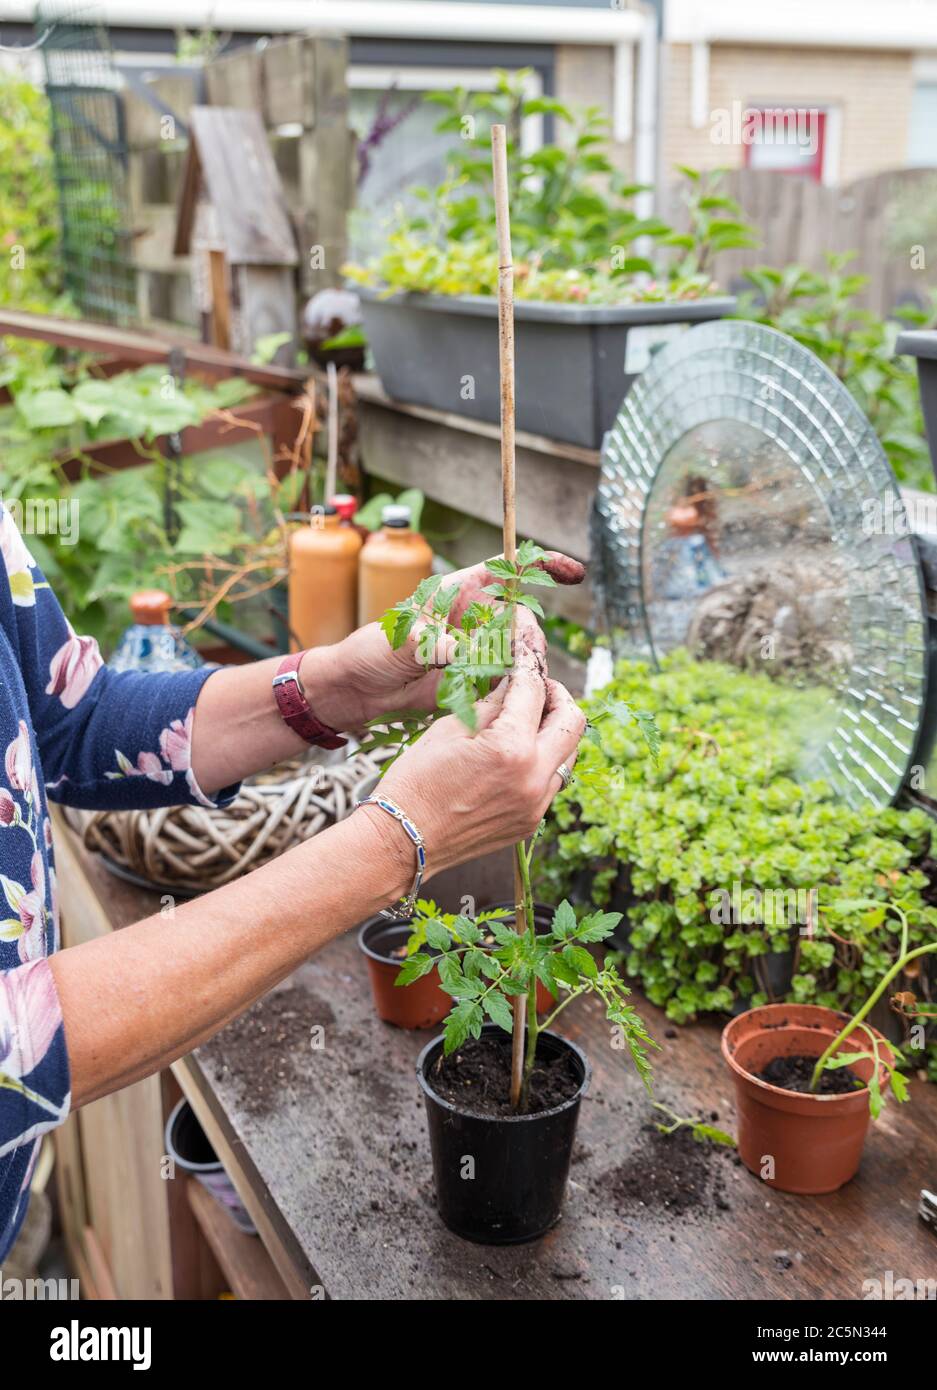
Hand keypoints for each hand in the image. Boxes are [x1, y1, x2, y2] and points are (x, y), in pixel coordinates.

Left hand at [302, 551, 584, 731]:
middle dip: (531, 636)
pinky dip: (514, 689)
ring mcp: (478, 649)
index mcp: (459, 592)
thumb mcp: (399, 640)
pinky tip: (507, 700)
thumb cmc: (370, 652)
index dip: (542, 565)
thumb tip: (465, 652)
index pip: (507, 569)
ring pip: (521, 652)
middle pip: (524, 617)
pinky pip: (508, 681)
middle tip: (525, 659)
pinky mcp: (476, 679)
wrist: (356, 691)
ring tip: (508, 682)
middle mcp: (474, 617)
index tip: (573, 573)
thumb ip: (435, 642)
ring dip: (525, 666)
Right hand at [361, 650, 585, 876]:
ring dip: (555, 730)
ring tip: (529, 720)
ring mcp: (536, 804)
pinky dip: (543, 760)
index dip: (528, 666)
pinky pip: (552, 782)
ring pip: (569, 753)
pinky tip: (517, 753)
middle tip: (537, 687)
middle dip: (557, 696)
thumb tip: (512, 682)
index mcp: (511, 748)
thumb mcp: (450, 728)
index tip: (523, 657)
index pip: (534, 690)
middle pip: (573, 721)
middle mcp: (534, 778)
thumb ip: (490, 704)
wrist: (402, 840)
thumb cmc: (416, 780)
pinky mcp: (531, 822)